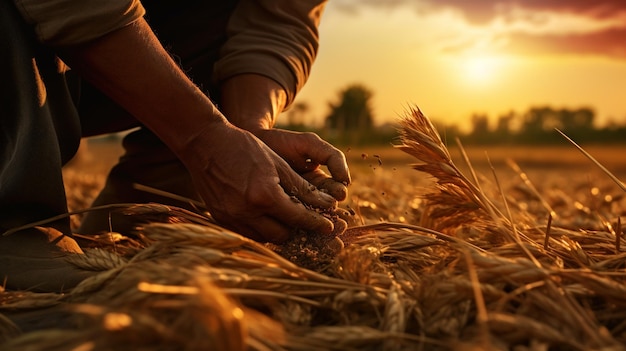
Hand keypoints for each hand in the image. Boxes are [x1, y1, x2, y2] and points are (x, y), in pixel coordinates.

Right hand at [178, 121, 337, 241]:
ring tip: (287, 220)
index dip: (316, 223)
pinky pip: (247, 234)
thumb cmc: (245, 148)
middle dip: (297, 230)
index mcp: (265, 195)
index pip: (298, 218)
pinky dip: (260, 230)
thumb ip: (302, 188)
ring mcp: (231, 218)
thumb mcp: (278, 164)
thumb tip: (327, 204)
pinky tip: (267, 218)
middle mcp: (247, 212)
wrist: (205, 143)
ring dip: (278, 231)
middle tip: (306, 222)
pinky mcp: (220, 219)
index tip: (329, 227)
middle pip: (282, 235)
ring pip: (264, 239)